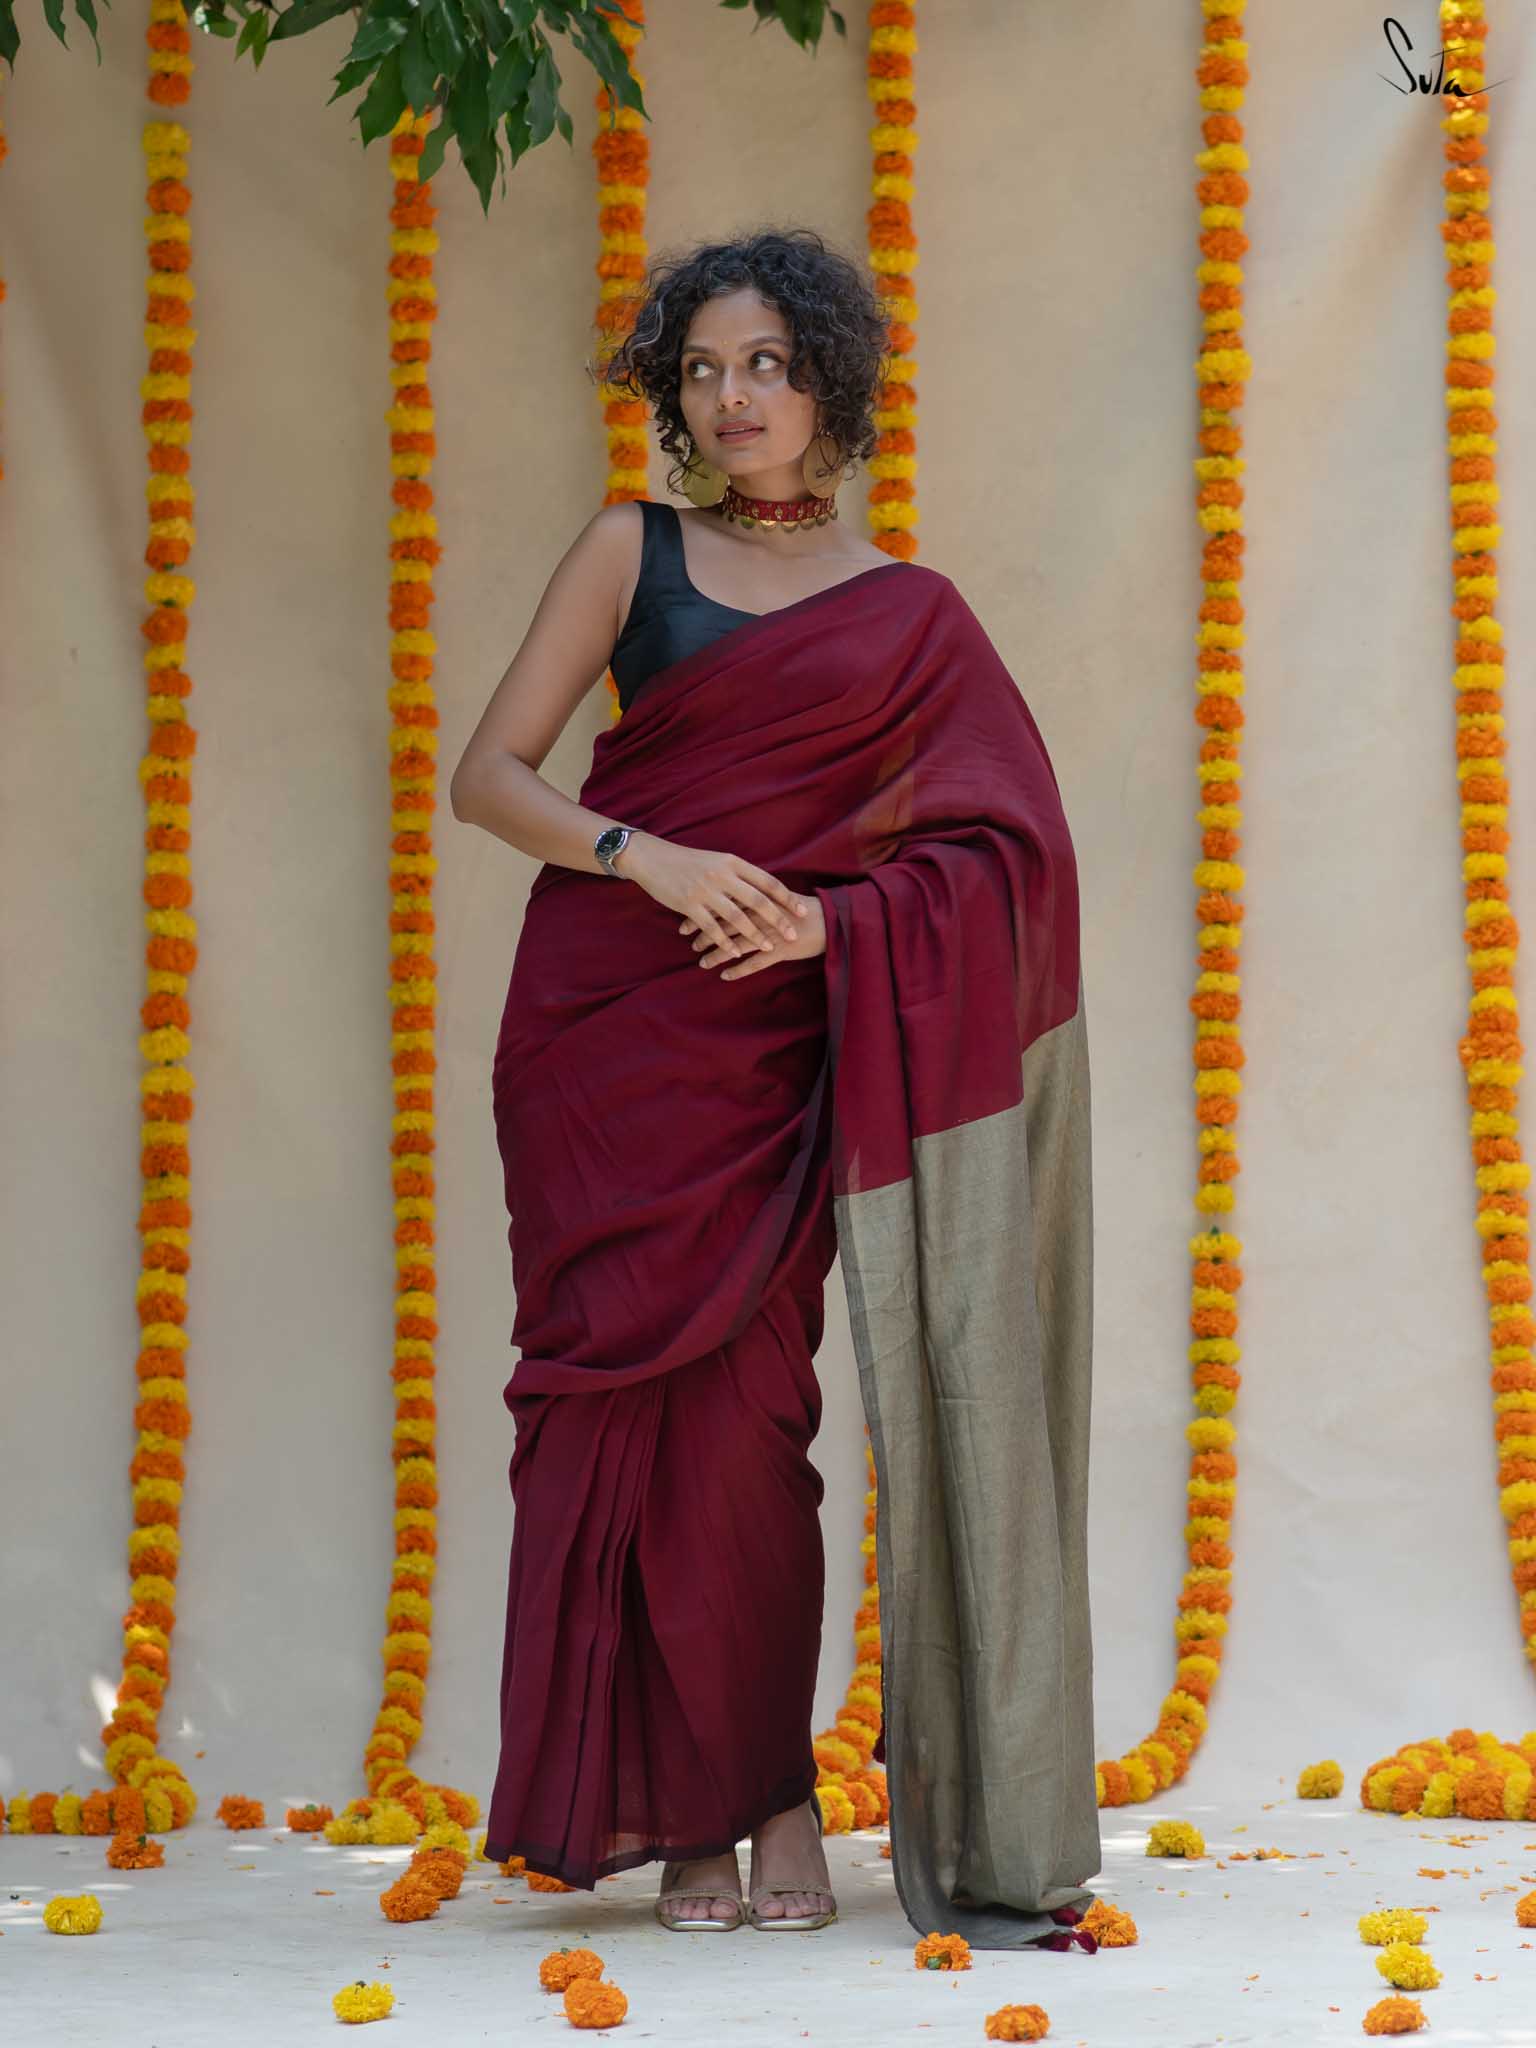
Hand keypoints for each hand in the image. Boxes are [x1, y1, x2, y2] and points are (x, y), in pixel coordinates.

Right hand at [620, 831, 812, 959]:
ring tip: (768, 947)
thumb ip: (738, 874)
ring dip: (754, 934)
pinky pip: (712, 927)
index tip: (802, 910)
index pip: (767, 881)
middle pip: (758, 900)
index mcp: (732, 862)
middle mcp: (721, 875)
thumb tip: (762, 889)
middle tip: (793, 934)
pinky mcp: (688, 904)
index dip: (786, 897)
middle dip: (778, 919)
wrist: (653, 858)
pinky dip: (725, 942)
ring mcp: (705, 890)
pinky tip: (736, 953)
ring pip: (737, 917)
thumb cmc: (687, 861)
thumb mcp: (716, 860)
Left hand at [685, 894, 825, 980]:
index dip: (703, 913)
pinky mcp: (781, 950)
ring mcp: (770, 933)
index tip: (686, 921)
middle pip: (725, 924)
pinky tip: (725, 976)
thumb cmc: (804, 909)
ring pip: (736, 945)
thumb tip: (732, 896)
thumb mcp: (777, 896)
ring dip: (717, 954)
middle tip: (691, 942)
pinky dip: (739, 970)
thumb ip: (754, 896)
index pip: (723, 904)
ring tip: (703, 962)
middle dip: (705, 934)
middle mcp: (761, 915)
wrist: (832, 920)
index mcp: (758, 899)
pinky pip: (755, 963)